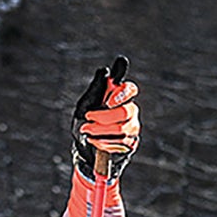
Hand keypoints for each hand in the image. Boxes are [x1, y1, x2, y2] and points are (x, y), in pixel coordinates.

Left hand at [71, 57, 139, 179]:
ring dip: (100, 132)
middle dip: (103, 117)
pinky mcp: (131, 143)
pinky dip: (103, 143)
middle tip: (87, 118)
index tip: (108, 102)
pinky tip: (94, 141)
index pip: (130, 89)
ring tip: (86, 131)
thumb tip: (104, 71)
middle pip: (126, 111)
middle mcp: (131, 110)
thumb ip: (97, 87)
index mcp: (121, 96)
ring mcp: (132, 127)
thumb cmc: (87, 117)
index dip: (122, 94)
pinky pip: (121, 144)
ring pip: (122, 130)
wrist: (84, 143)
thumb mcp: (87, 101)